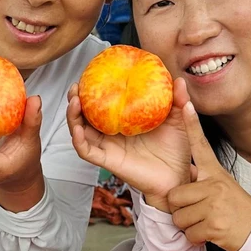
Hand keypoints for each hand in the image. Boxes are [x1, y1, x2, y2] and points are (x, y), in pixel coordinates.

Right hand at [67, 78, 193, 210]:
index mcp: (125, 122)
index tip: (90, 73)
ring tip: (74, 100)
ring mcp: (108, 147)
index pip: (103, 104)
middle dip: (75, 100)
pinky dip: (79, 140)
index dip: (93, 91)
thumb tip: (179, 80)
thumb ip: (178, 100)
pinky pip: (87, 151)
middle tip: (75, 86)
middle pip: (85, 116)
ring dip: (72, 117)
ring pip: (81, 132)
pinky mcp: (108, 161)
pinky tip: (78, 128)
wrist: (178, 177)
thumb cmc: (177, 151)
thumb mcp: (179, 121)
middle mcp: (112, 134)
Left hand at [165, 106, 250, 250]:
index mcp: (214, 173)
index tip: (186, 104)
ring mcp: (213, 205)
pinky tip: (209, 233)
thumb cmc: (235, 208)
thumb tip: (186, 174)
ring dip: (189, 225)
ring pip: (179, 218)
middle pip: (174, 197)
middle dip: (181, 210)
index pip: (201, 145)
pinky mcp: (213, 225)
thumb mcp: (221, 186)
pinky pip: (188, 233)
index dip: (192, 125)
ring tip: (206, 222)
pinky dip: (196, 238)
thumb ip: (203, 180)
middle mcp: (213, 185)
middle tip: (198, 212)